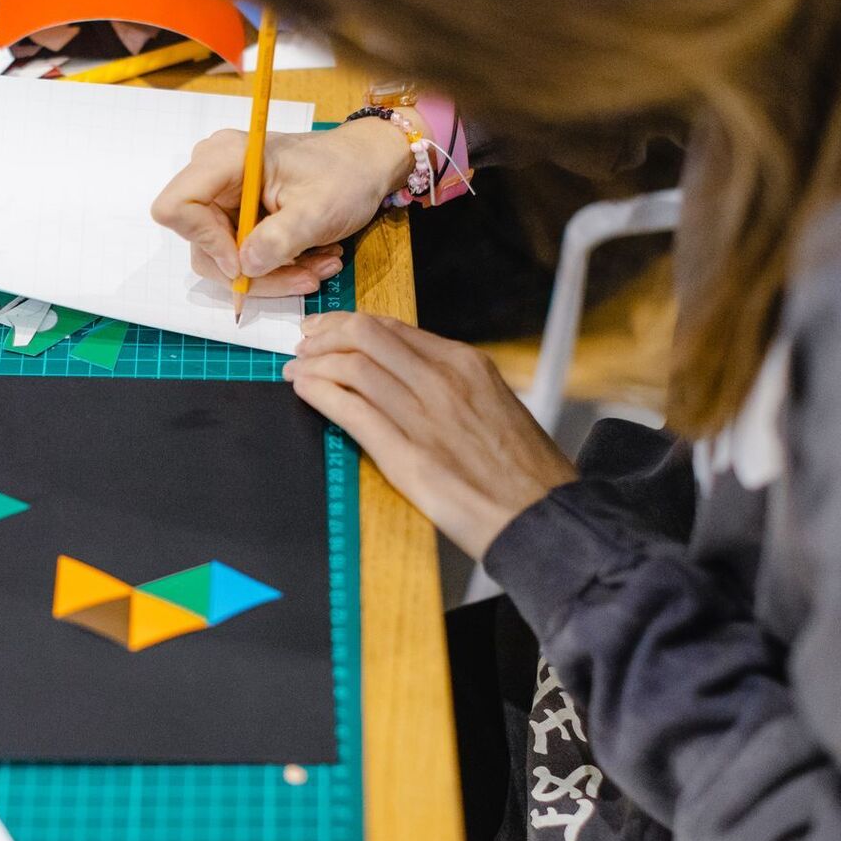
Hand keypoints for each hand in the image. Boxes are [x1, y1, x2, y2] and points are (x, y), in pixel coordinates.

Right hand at [150, 118, 413, 295]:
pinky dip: (273, 264)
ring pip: (221, 255)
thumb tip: (245, 267)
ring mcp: (223, 194)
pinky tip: (310, 261)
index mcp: (225, 160)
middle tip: (304, 278)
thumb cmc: (346, 174)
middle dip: (250, 271)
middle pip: (200, 242)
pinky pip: (239, 251)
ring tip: (317, 269)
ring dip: (269, 273)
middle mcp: (213, 174)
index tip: (248, 261)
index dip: (205, 242)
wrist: (366, 164)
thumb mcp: (319, 210)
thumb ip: (279, 239)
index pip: (176, 208)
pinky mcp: (236, 211)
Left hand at [284, 313, 577, 558]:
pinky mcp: (408, 456)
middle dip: (324, 335)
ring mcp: (425, 416)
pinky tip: (305, 391)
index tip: (327, 328)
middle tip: (303, 344)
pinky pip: (351, 410)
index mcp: (467, 364)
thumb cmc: (523, 470)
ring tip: (297, 369)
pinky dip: (320, 394)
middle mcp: (444, 380)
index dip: (349, 324)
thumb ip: (453, 385)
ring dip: (314, 363)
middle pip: (366, 336)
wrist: (544, 516)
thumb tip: (405, 375)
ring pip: (353, 367)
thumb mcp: (495, 404)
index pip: (393, 328)